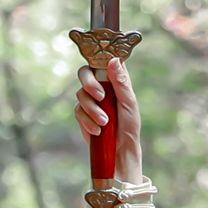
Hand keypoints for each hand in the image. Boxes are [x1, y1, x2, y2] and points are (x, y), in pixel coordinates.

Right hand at [73, 59, 145, 183]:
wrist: (120, 148)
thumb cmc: (129, 124)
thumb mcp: (129, 102)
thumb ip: (121, 82)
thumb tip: (113, 61)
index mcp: (114, 78)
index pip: (103, 60)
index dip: (98, 58)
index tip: (100, 67)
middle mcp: (100, 85)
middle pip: (85, 72)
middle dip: (89, 84)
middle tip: (100, 96)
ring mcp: (90, 99)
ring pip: (81, 94)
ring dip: (92, 109)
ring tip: (105, 122)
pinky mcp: (83, 114)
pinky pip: (78, 112)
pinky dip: (87, 121)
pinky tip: (98, 130)